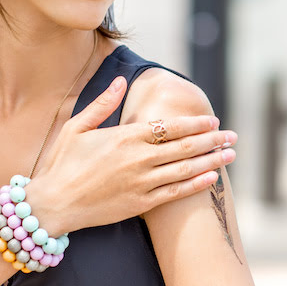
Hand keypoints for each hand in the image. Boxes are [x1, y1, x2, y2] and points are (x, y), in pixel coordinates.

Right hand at [25, 76, 237, 233]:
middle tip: (233, 136)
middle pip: (185, 147)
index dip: (195, 123)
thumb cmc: (63, 163)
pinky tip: (212, 177)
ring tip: (231, 154)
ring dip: (212, 160)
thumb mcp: (77, 127)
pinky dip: (196, 184)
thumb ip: (103, 104)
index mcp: (125, 137)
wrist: (53, 205)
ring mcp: (141, 183)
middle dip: (213, 139)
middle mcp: (138, 159)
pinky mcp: (141, 204)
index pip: (170, 126)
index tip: (213, 120)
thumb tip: (121, 80)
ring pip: (185, 169)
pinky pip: (175, 193)